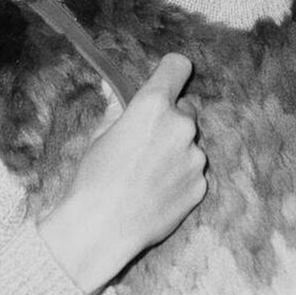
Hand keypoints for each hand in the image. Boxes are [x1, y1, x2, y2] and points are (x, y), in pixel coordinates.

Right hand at [36, 53, 206, 293]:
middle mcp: (182, 126)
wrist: (103, 227)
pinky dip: (179, 177)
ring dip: (175, 151)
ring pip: (190, 143)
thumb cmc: (95, 179)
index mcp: (154, 105)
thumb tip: (115, 91)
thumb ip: (117, 109)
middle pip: (185, 109)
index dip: (170, 73)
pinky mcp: (201, 185)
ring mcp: (195, 157)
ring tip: (147, 173)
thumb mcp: (99, 135)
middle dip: (170, 120)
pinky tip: (155, 191)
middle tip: (145, 142)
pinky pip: (193, 171)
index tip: (164, 82)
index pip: (178, 66)